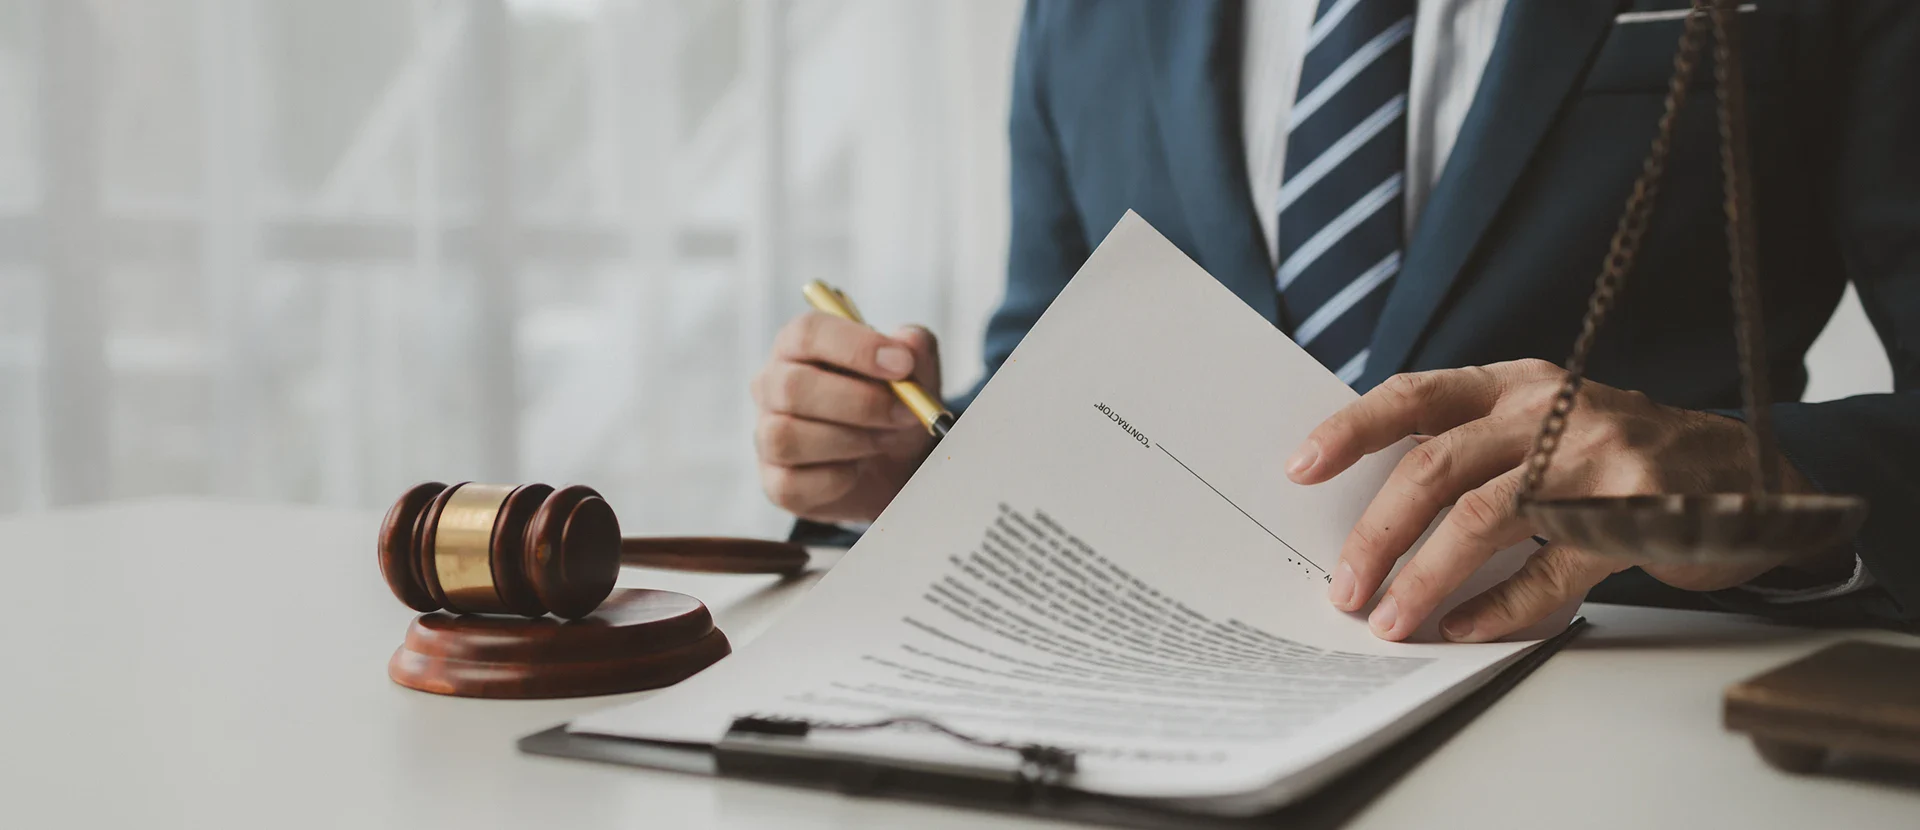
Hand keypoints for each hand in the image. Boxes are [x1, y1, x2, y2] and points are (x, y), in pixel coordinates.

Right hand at [751, 312, 940, 523]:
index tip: (902, 365)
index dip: (856, 347)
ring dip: (850, 441)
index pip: (808, 333)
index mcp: (799, 345)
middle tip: (906, 413)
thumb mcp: (914, 375)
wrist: (894, 466)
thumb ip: (914, 351)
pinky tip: (857, 469)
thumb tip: (907, 346)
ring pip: (786, 436)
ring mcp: (766, 434)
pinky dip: (836, 479)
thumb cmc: (892, 405)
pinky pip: (793, 483)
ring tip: (885, 440)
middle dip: (859, 403)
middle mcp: (772, 385)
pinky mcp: (774, 482)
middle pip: (792, 386)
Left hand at [1287, 359, 1841, 642]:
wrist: (1754, 477)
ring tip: (1392, 619)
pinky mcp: (1637, 515)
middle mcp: (1553, 412)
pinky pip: (1551, 568)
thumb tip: (1375, 515)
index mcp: (1519, 385)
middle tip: (1343, 585)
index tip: (1298, 468)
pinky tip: (1467, 628)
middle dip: (1379, 533)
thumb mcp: (1548, 429)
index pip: (1416, 395)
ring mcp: (1597, 459)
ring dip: (1427, 576)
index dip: (1351, 429)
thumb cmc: (1625, 461)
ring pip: (1486, 516)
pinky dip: (1501, 605)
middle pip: (1437, 466)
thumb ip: (1476, 452)